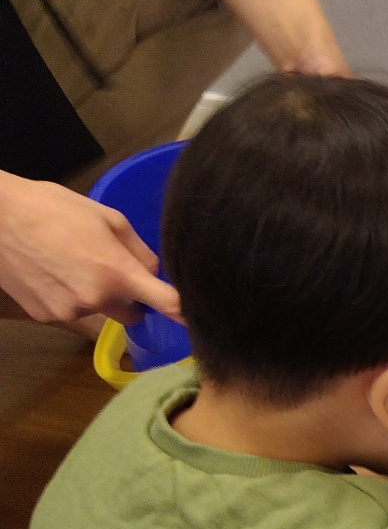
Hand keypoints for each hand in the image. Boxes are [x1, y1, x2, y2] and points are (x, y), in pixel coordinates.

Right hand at [0, 171, 181, 328]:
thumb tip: (155, 272)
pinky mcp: (45, 316)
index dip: (186, 313)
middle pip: (133, 314)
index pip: (167, 303)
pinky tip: (53, 273)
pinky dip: (69, 299)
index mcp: (117, 273)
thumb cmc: (53, 208)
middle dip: (131, 298)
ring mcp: (68, 311)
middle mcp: (96, 299)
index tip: (202, 320)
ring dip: (97, 298)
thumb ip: (139, 250)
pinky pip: (71, 312)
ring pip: (100, 313)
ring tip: (73, 265)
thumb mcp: (107, 218)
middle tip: (111, 270)